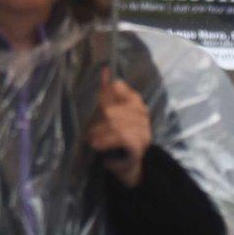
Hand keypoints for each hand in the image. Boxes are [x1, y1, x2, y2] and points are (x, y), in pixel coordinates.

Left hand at [85, 67, 151, 187]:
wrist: (126, 164)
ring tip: (90, 139)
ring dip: (99, 133)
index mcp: (136, 102)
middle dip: (98, 120)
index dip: (104, 97)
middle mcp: (143, 115)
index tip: (97, 108)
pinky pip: (121, 137)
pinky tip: (96, 144)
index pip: (119, 89)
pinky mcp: (140, 145)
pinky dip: (106, 140)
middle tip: (89, 130)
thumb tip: (105, 70)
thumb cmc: (115, 135)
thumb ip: (108, 93)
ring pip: (115, 124)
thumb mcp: (110, 112)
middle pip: (113, 110)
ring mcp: (144, 130)